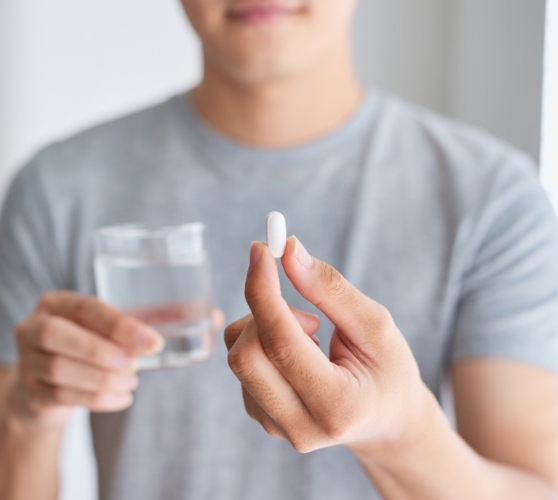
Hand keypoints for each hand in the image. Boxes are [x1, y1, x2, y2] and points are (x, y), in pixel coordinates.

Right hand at [8, 291, 223, 430]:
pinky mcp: (30, 391)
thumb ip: (160, 318)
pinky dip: (96, 400)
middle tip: (136, 366)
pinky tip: (122, 398)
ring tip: (132, 383)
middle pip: (58, 336)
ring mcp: (27, 360)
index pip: (86, 308)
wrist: (51, 380)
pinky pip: (60, 397)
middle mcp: (35, 325)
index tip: (153, 343)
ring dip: (101, 380)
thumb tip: (215, 316)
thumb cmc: (96, 343)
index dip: (119, 326)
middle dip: (101, 352)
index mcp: (59, 302)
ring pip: (58, 369)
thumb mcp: (117, 326)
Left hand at [225, 237, 435, 460]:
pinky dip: (263, 342)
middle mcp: (300, 427)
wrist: (386, 420)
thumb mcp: (376, 325)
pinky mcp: (261, 417)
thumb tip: (289, 252)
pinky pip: (242, 364)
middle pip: (246, 355)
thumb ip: (331, 289)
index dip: (264, 291)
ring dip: (267, 327)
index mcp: (337, 406)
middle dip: (265, 312)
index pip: (281, 344)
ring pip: (238, 356)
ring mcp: (276, 427)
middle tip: (308, 310)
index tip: (260, 249)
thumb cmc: (388, 370)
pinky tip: (299, 354)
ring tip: (313, 337)